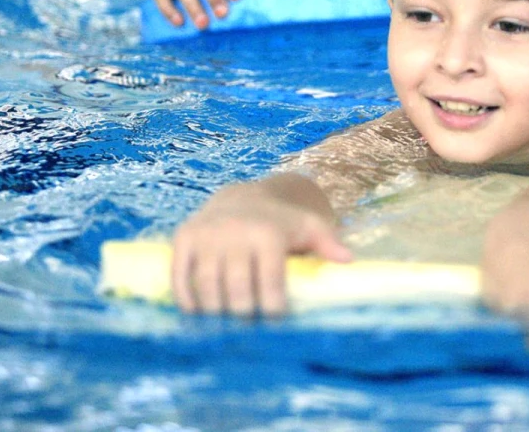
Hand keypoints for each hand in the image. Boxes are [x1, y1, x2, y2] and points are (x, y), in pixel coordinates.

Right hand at [170, 183, 350, 316]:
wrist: (242, 197)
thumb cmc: (281, 221)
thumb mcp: (308, 226)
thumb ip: (327, 242)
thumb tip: (348, 260)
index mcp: (268, 233)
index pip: (270, 281)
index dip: (273, 309)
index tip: (276, 325)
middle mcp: (235, 232)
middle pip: (237, 289)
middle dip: (244, 316)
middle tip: (249, 332)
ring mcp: (207, 234)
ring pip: (207, 286)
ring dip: (216, 313)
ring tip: (225, 330)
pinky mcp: (185, 237)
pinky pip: (180, 275)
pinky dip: (187, 299)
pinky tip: (198, 314)